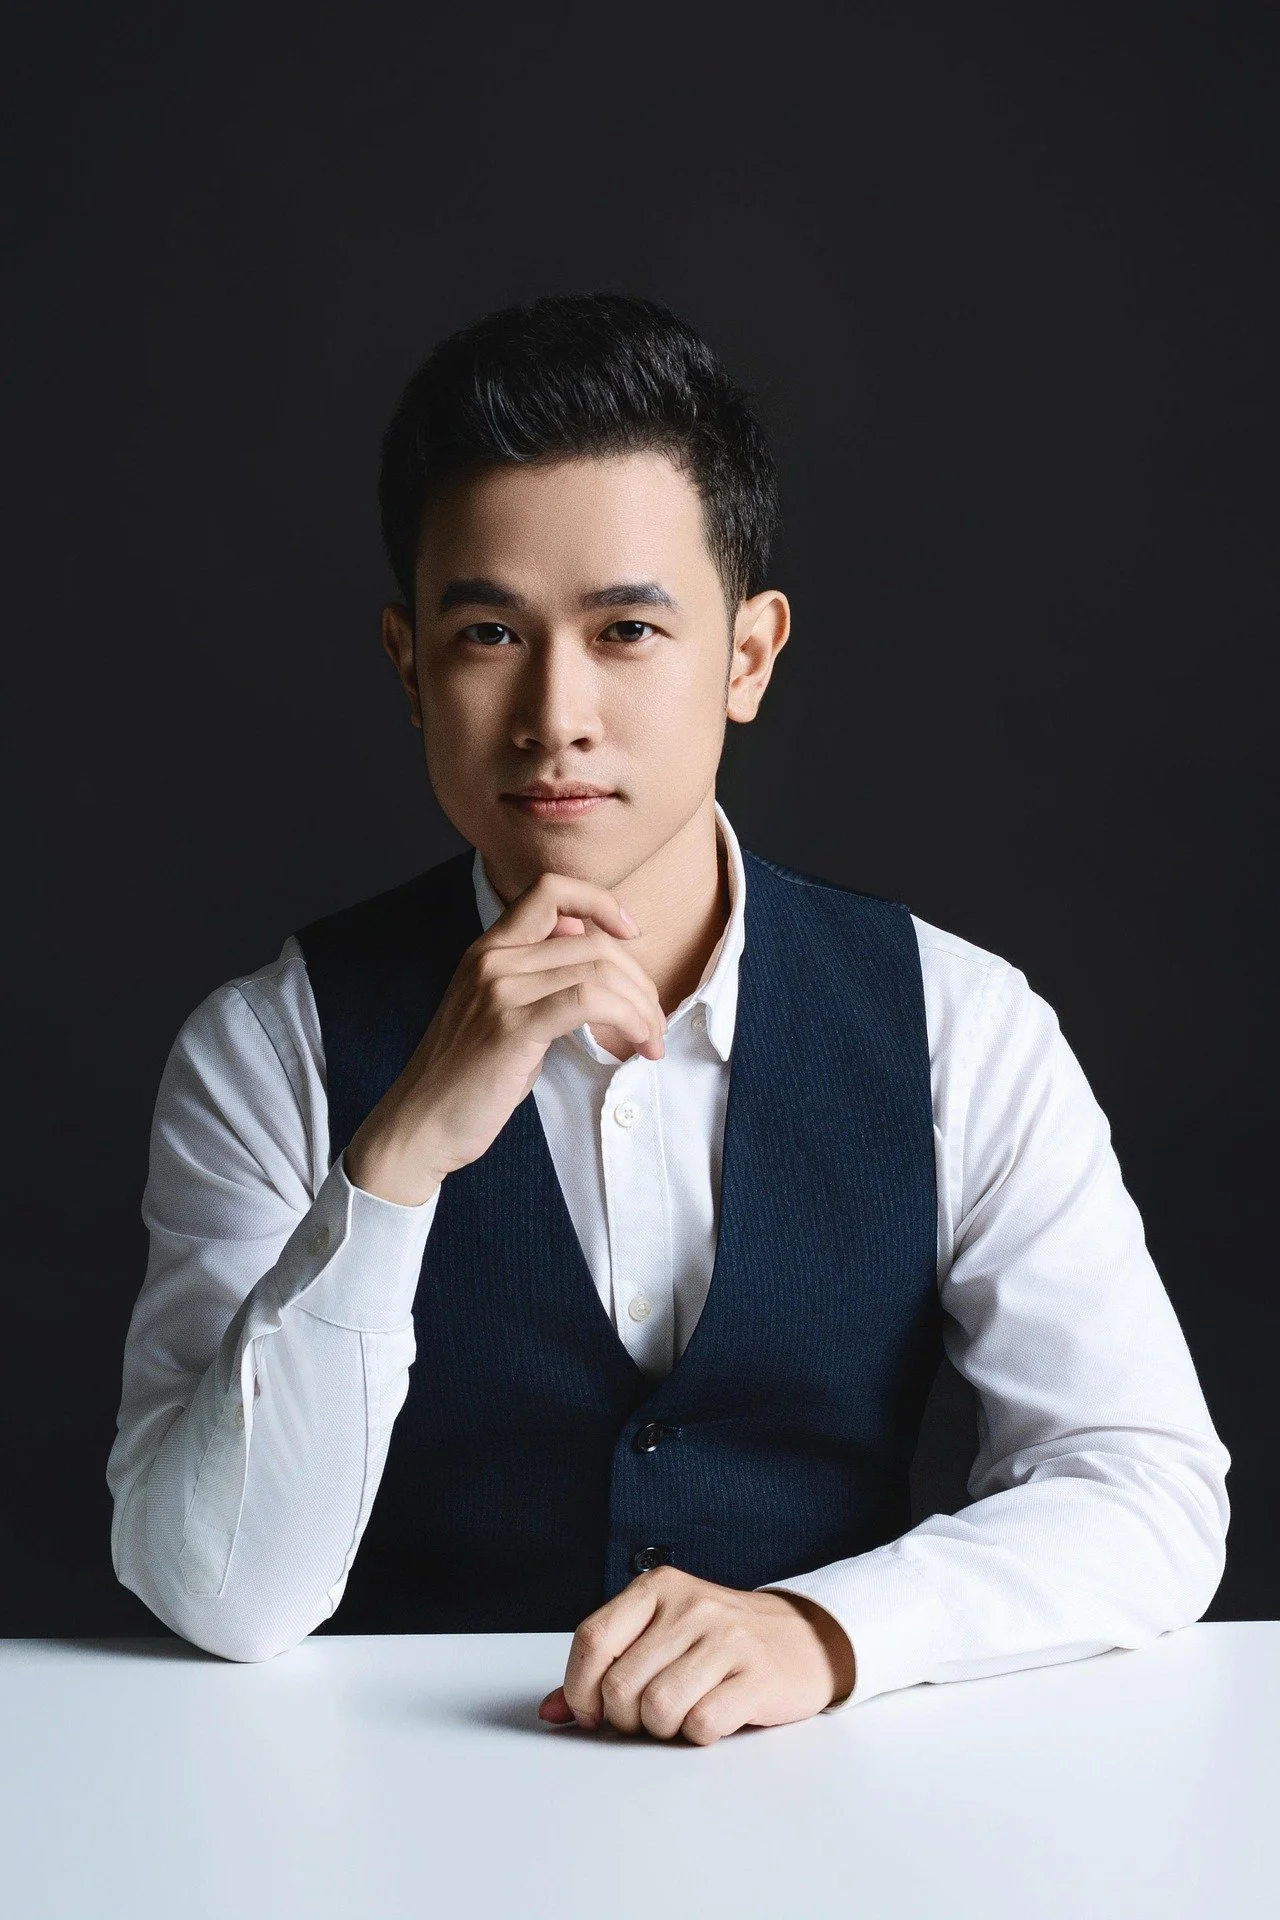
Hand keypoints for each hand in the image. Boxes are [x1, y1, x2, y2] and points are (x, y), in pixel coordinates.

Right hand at [344, 871, 667, 1205]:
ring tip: (651, 1039)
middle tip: (654, 1020)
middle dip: (640, 981)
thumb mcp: (499, 1011)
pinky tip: (640, 1044)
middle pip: (593, 942)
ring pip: (599, 971)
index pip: (550, 889)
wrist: (419, 1123)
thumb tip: (585, 945)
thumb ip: (537, 977)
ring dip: (642, 1007)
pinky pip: (589, 1002)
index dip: (600, 901)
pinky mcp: (512, 1028)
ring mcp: (500, 991)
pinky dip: (629, 1019)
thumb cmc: (467, 1075)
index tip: (630, 933)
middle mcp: (492, 959)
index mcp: (488, 948)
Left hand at [536, 1565, 855, 1745]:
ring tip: (680, 1714)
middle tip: (646, 1715)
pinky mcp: (756, 1675)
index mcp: (657, 1588)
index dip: (580, 1689)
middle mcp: (690, 1605)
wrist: (802, 1639)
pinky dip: (698, 1734)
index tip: (592, 1711)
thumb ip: (605, 1668)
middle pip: (620, 1685)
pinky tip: (712, 1715)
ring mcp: (726, 1638)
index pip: (592, 1639)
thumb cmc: (718, 1643)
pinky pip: (701, 1725)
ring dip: (661, 1729)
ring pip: (657, 1709)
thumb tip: (551, 1712)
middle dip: (624, 1718)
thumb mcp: (660, 1636)